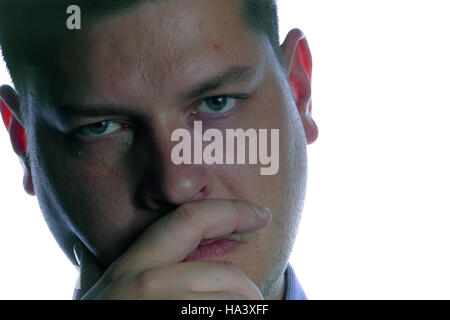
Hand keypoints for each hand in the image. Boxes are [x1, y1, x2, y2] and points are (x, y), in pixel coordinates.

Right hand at [73, 199, 270, 299]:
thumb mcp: (94, 299)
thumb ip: (90, 273)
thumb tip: (80, 250)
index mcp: (132, 268)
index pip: (190, 219)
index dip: (232, 211)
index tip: (261, 215)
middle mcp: (149, 284)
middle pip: (229, 273)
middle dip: (248, 288)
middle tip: (252, 299)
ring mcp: (168, 309)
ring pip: (235, 302)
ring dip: (243, 310)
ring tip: (225, 314)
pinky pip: (230, 316)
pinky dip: (238, 317)